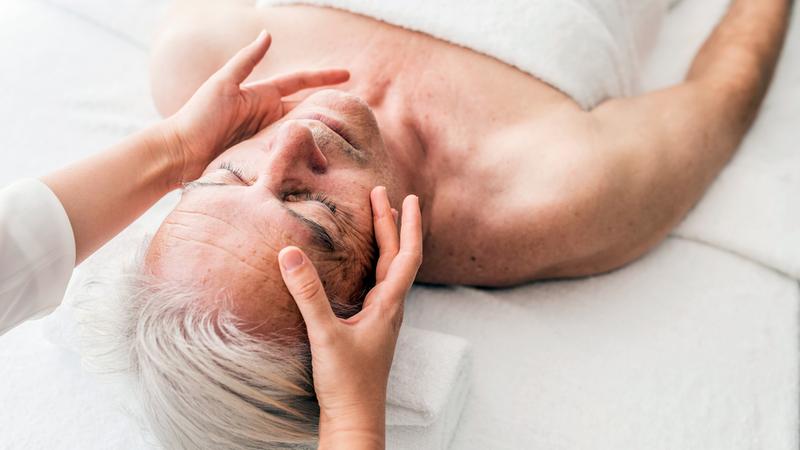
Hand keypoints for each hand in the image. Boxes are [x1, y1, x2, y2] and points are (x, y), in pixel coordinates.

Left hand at [166, 30, 348, 183]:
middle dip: (329, 111)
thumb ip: (247, 61)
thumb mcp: (223, 83)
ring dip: (320, 136)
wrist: (180, 153)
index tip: (348, 75)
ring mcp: (267, 140)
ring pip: (301, 135)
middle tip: (356, 114)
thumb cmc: (198, 116)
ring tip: (346, 140)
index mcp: (262, 97)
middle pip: (307, 111)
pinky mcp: (263, 160)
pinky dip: (304, 157)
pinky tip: (321, 161)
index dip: (323, 78)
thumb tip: (267, 33)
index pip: (300, 83)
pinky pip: (289, 156)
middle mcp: (268, 118)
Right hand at [278, 187, 421, 447]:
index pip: (406, 254)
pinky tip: (360, 266)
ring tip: (378, 219)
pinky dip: (374, 263)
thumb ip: (308, 294)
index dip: (408, 223)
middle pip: (399, 256)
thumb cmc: (348, 382)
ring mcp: (382, 319)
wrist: (355, 419)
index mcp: (389, 304)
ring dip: (386, 241)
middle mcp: (391, 308)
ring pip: (390, 270)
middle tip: (383, 193)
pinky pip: (378, 285)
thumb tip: (289, 252)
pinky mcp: (370, 329)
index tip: (406, 196)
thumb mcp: (325, 334)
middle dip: (392, 222)